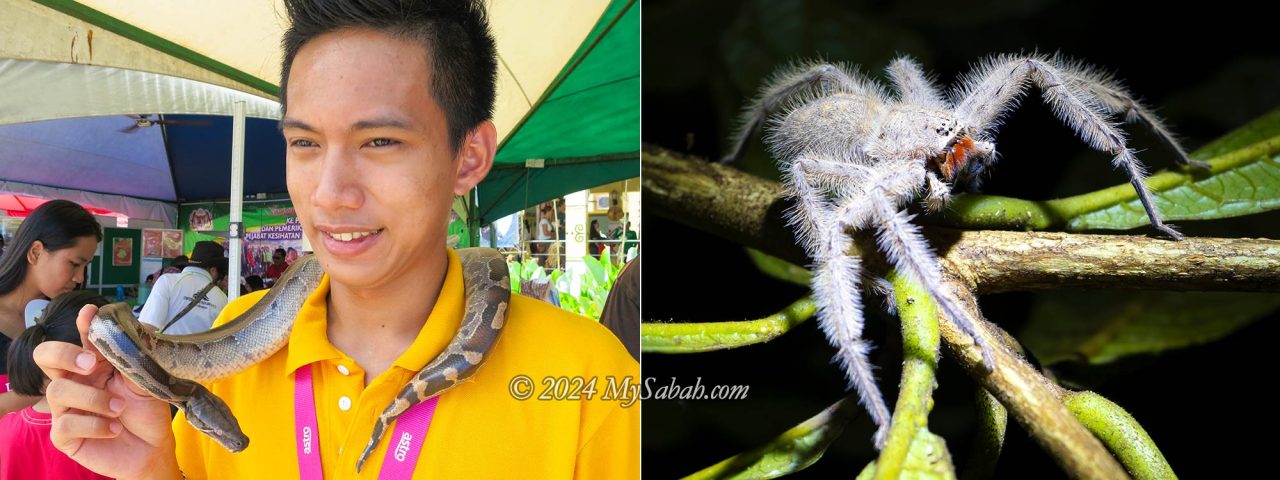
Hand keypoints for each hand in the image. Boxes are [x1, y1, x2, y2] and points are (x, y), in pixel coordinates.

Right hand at [34, 304, 180, 479]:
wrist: (153, 447)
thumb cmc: (147, 411)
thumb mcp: (148, 379)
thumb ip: (140, 355)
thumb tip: (142, 325)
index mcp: (94, 364)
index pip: (80, 339)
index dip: (82, 325)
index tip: (90, 313)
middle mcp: (75, 381)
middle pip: (46, 356)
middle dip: (64, 354)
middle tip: (90, 364)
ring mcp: (66, 408)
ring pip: (57, 391)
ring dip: (92, 398)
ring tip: (119, 408)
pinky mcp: (64, 435)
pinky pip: (65, 424)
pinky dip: (94, 425)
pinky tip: (114, 429)